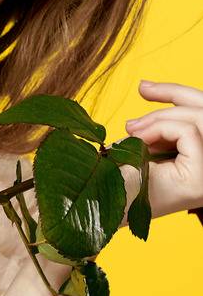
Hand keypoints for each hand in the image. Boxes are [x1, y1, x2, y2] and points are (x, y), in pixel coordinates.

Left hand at [123, 80, 202, 218]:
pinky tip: (139, 142)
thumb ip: (155, 122)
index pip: (202, 112)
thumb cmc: (117, 182)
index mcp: (200, 163)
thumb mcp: (141, 143)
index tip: (142, 88)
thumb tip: (146, 85)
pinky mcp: (201, 174)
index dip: (174, 93)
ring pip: (197, 117)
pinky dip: (160, 128)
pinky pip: (188, 131)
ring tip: (132, 132)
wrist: (102, 209)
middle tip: (130, 124)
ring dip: (159, 118)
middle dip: (165, 105)